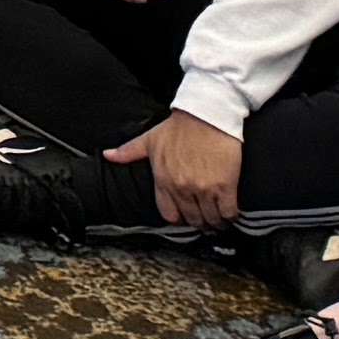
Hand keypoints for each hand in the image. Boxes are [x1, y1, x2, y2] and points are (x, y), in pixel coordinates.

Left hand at [116, 109, 247, 230]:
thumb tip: (108, 155)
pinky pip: (228, 213)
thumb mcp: (150, 139)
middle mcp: (181, 187)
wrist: (207, 115)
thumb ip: (129, 151)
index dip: (179, 219)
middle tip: (206, 219)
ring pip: (211, 220)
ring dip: (216, 223)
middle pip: (193, 220)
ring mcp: (203, 188)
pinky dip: (230, 217)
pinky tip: (230, 213)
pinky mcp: (225, 186)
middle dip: (200, 222)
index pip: (169, 215)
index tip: (187, 216)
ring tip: (220, 219)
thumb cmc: (179, 127)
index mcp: (163, 179)